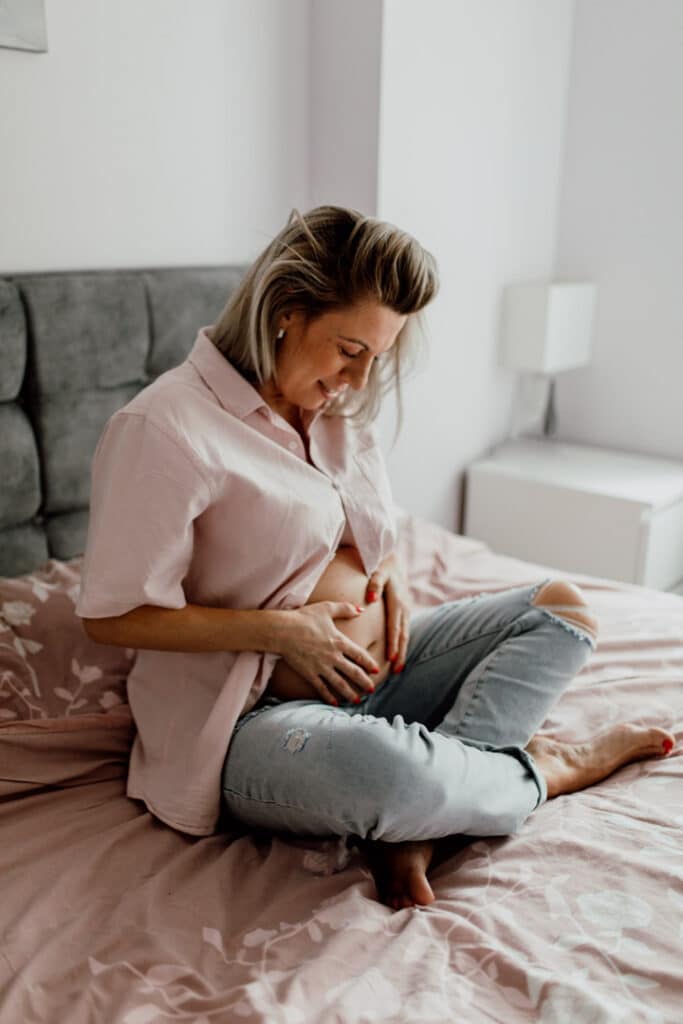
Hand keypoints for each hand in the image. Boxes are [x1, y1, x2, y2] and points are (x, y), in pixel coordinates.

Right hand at [275, 601, 380, 703]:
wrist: (283, 631)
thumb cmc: (304, 618)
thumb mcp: (327, 608)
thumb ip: (345, 609)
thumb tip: (361, 610)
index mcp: (339, 642)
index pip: (360, 655)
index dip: (369, 663)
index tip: (376, 670)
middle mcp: (333, 657)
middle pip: (353, 673)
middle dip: (364, 682)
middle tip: (372, 689)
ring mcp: (322, 667)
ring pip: (340, 684)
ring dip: (350, 693)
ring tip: (357, 700)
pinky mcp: (309, 674)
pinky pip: (322, 688)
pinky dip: (329, 696)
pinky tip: (334, 703)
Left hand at [366, 554, 411, 671]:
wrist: (394, 561)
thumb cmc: (382, 566)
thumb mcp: (378, 571)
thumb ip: (374, 584)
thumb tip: (371, 598)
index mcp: (397, 602)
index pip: (395, 627)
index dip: (393, 643)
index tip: (391, 658)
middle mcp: (404, 608)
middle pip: (403, 635)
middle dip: (400, 653)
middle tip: (397, 670)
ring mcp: (406, 610)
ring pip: (405, 634)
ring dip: (402, 651)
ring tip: (398, 668)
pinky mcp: (404, 611)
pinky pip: (404, 630)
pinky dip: (402, 643)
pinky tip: (398, 653)